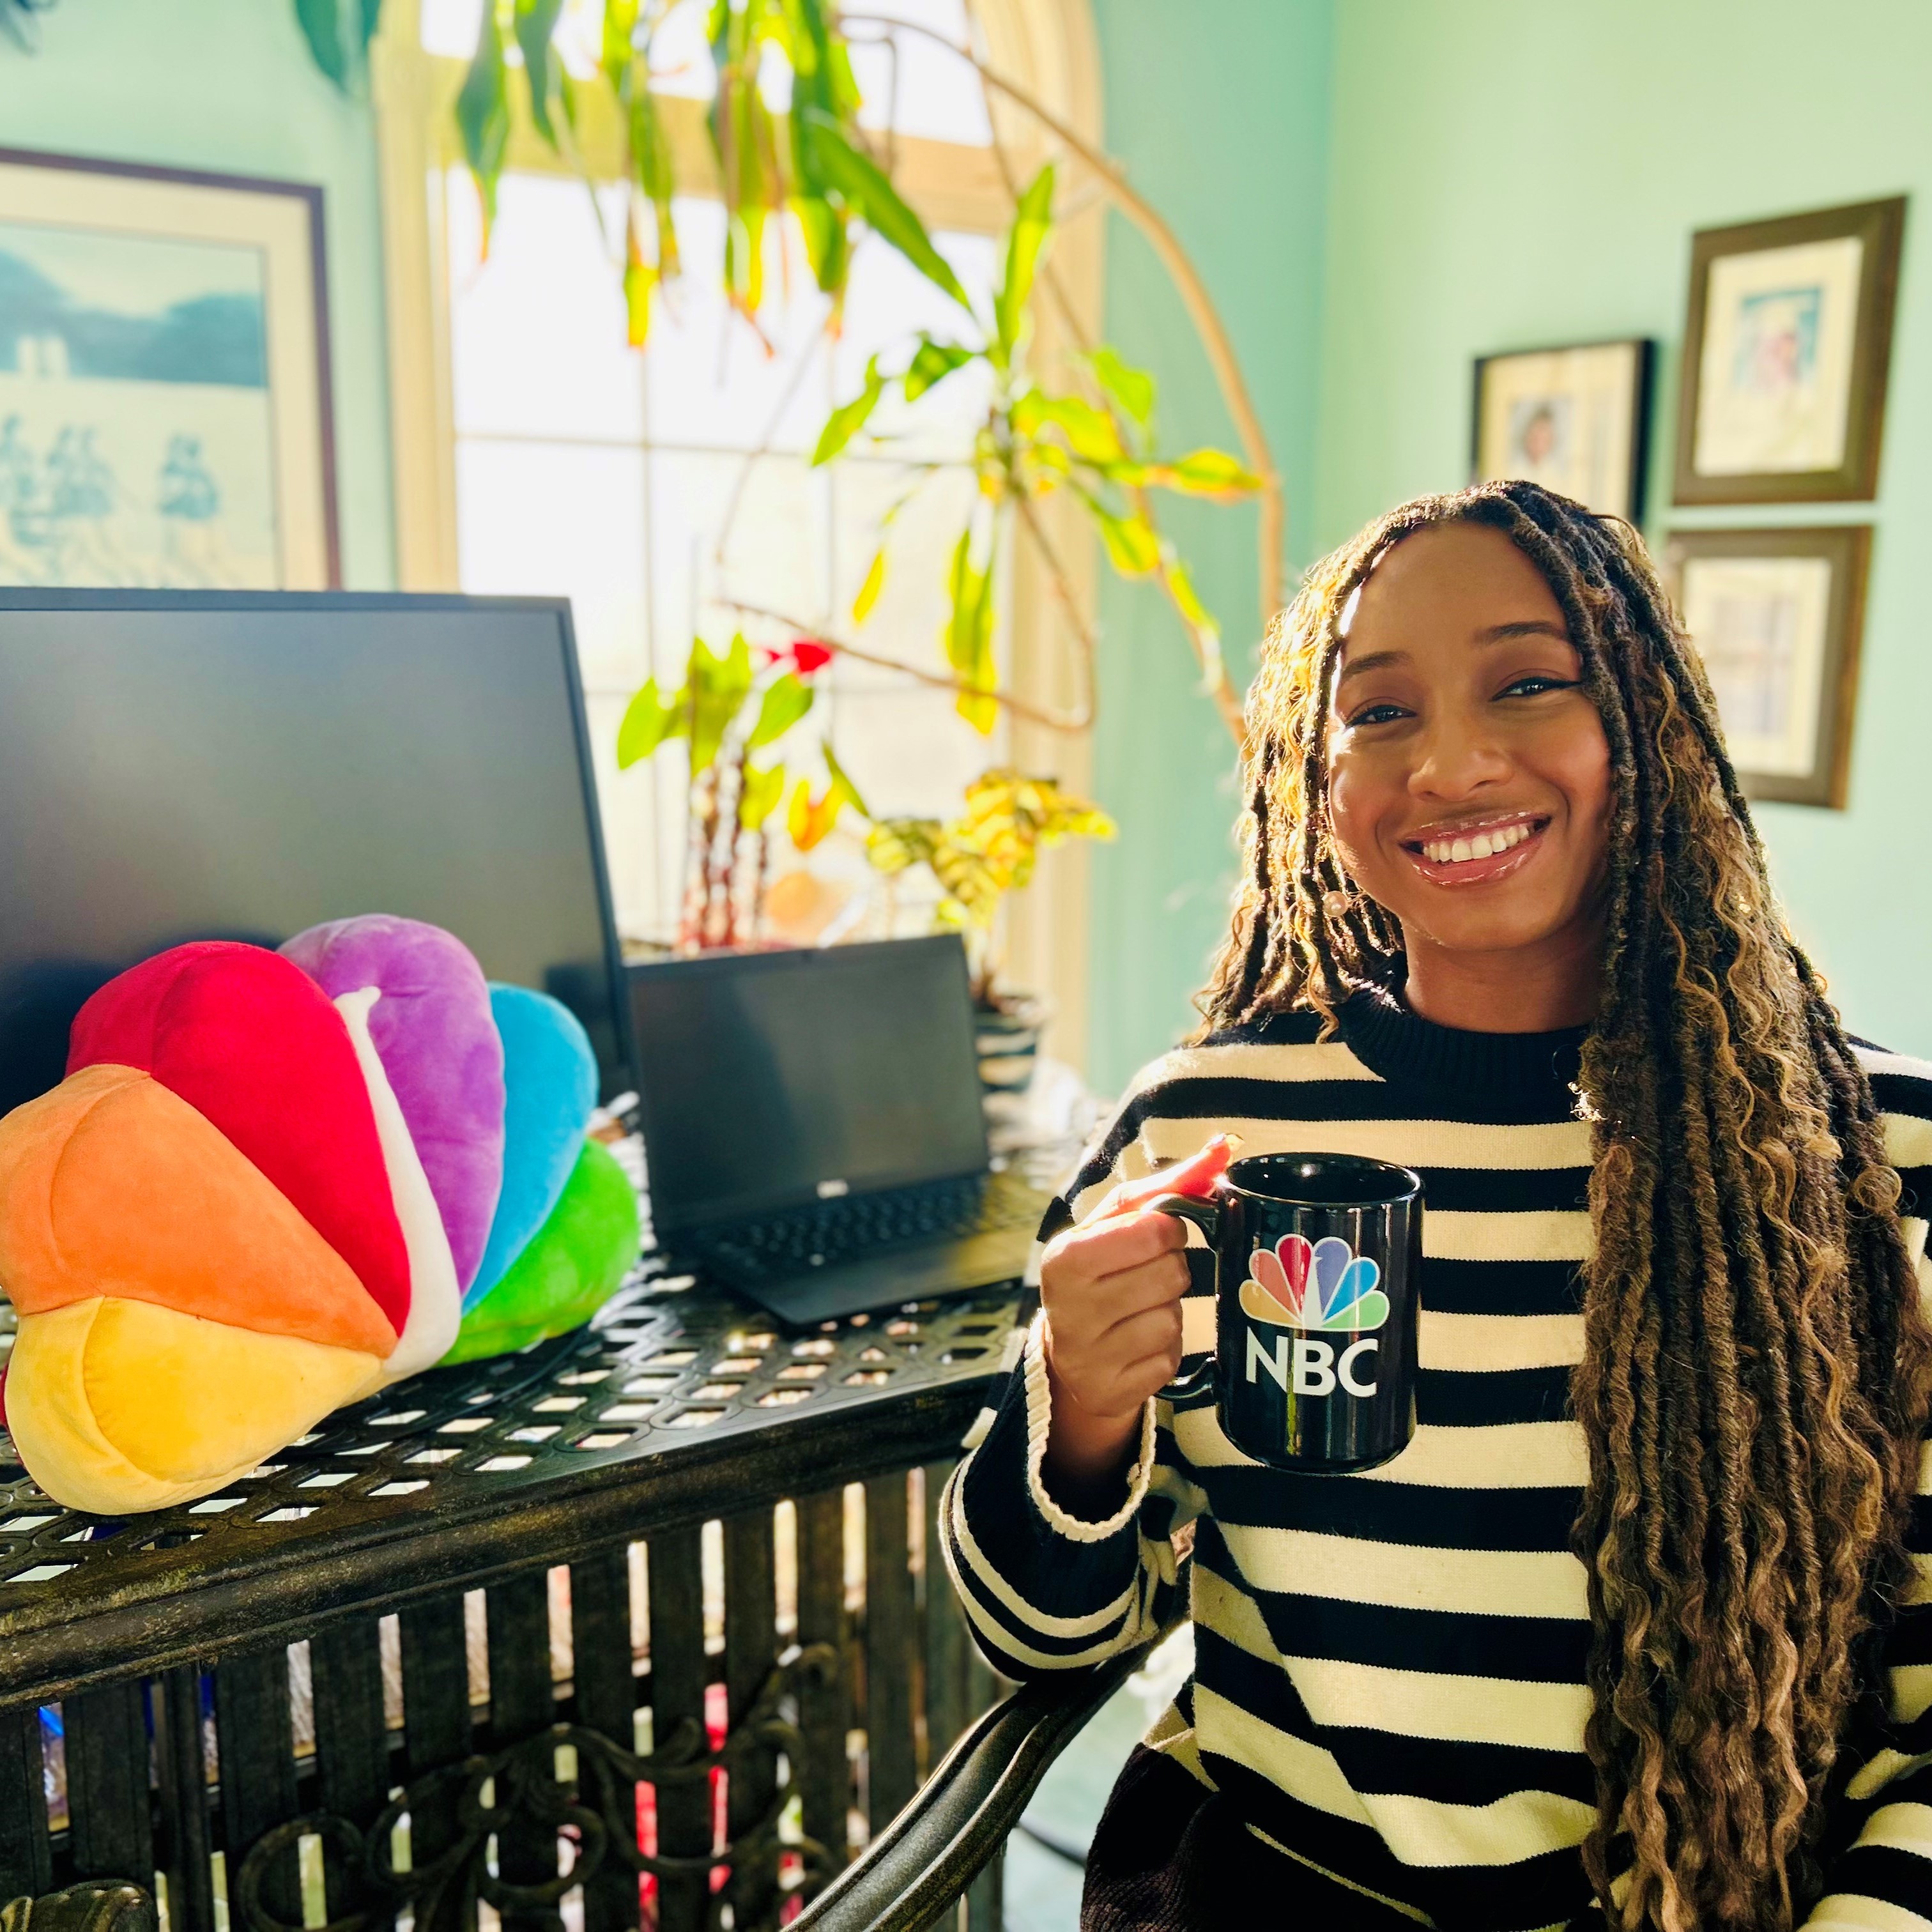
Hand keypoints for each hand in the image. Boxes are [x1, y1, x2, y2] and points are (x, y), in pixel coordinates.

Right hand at [1038, 1137, 1233, 1502]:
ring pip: (1172, 1319)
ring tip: (1137, 1310)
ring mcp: (1089, 1356)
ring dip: (1168, 1310)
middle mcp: (1070, 1308)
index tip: (1147, 1239)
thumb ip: (1170, 1183)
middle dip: (1169, 1271)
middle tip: (1142, 1276)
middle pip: (1171, 1274)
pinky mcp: (1112, 1391)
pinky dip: (1164, 1349)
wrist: (1067, 1352)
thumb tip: (1224, 1146)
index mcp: (1064, 1256)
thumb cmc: (1097, 1271)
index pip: (1155, 1230)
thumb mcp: (1118, 1221)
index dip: (1165, 1232)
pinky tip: (1137, 1344)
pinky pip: (1169, 1359)